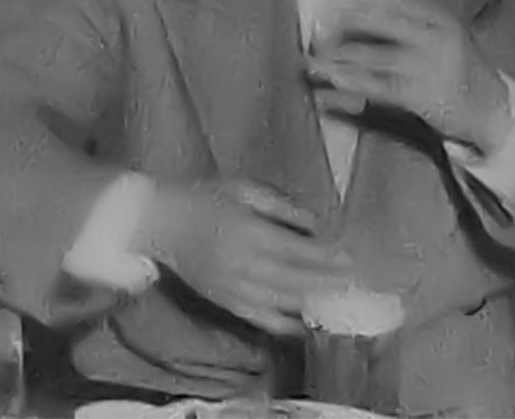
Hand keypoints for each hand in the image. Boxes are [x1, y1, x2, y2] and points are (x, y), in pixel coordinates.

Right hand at [135, 180, 351, 335]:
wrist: (162, 224)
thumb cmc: (205, 199)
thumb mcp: (244, 190)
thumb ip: (281, 206)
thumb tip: (315, 222)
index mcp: (248, 233)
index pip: (295, 250)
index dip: (323, 256)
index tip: (348, 256)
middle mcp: (243, 265)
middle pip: (293, 279)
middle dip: (325, 280)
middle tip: (352, 279)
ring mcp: (233, 288)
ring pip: (279, 301)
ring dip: (310, 301)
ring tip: (336, 298)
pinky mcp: (224, 303)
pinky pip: (259, 318)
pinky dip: (283, 324)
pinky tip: (303, 324)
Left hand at [307, 0, 511, 155]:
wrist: (492, 109)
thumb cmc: (459, 70)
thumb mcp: (442, 38)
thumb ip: (409, 25)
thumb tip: (360, 12)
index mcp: (439, 18)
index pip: (393, 2)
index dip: (360, 2)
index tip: (334, 4)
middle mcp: (434, 37)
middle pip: (380, 23)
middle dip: (345, 26)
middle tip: (318, 30)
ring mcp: (428, 66)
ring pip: (374, 58)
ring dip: (339, 60)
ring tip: (313, 61)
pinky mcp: (421, 95)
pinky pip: (379, 87)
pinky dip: (353, 84)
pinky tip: (333, 83)